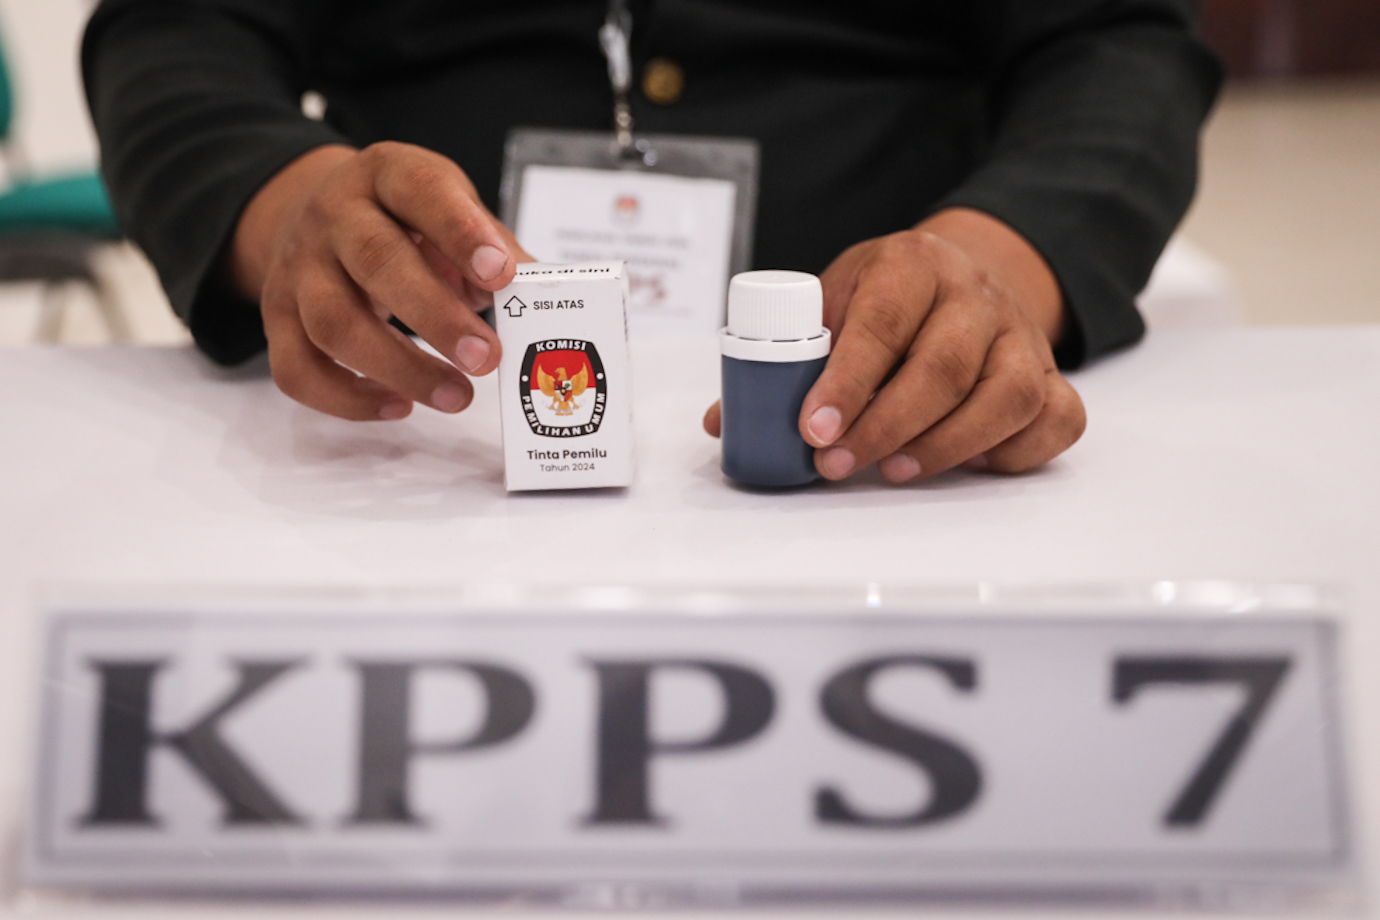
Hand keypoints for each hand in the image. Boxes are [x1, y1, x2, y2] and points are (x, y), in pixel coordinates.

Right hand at [230, 142, 530, 420]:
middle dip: (436, 316)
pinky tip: (399, 407)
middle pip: (376, 263)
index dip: (460, 233)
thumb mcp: (450, 208)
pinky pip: (297, 367)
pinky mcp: (277, 317)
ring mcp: (299, 267)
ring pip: (334, 323)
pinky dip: (347, 398)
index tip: (502, 274)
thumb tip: (543, 292)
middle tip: (486, 358)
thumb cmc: (403, 219)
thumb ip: (492, 246)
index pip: (420, 192)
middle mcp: (333, 216)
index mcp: (385, 174)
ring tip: (457, 396)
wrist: (318, 213)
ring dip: (400, 367)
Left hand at [703, 209, 1085, 481]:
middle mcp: (975, 294)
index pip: (882, 323)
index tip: (812, 428)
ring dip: (946, 446)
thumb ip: (786, 356)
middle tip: (835, 464)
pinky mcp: (1052, 376)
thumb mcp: (833, 302)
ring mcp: (1022, 336)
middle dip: (885, 426)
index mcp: (912, 264)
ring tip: (892, 472)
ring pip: (1008, 397)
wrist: (962, 274)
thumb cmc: (885, 300)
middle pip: (944, 367)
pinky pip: (1055, 420)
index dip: (847, 380)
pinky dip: (1014, 453)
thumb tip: (724, 420)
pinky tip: (967, 465)